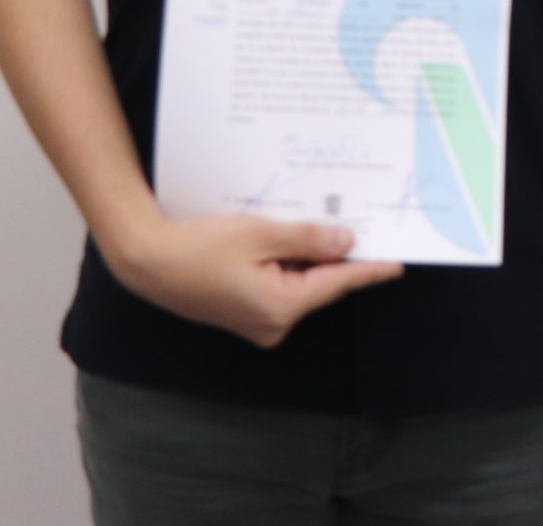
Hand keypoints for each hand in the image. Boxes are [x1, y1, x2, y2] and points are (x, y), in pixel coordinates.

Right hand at [102, 214, 403, 348]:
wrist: (146, 261)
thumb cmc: (198, 247)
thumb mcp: (259, 233)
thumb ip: (308, 238)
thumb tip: (345, 241)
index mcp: (281, 307)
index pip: (337, 284)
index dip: (367, 269)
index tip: (396, 264)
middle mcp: (273, 324)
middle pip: (316, 283)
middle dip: (328, 253)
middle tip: (346, 219)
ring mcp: (256, 324)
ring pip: (296, 283)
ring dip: (301, 256)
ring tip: (298, 222)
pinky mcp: (243, 315)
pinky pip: (276, 286)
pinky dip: (281, 264)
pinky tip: (274, 240)